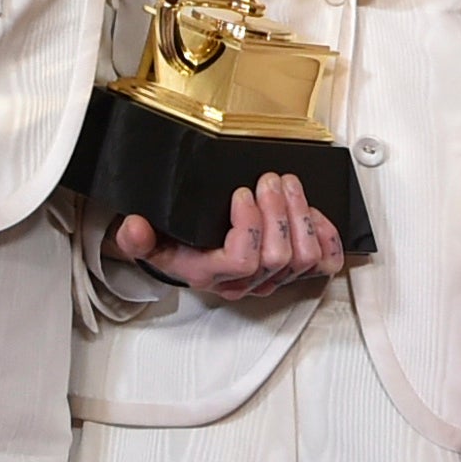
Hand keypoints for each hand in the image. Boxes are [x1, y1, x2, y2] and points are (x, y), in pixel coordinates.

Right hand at [111, 170, 345, 305]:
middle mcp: (246, 281)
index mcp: (213, 274)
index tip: (241, 193)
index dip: (250, 225)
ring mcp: (272, 278)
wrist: (187, 258)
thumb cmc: (176, 247)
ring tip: (288, 185)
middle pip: (279, 256)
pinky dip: (326, 237)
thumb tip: (133, 228)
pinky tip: (315, 213)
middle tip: (269, 180)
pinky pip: (323, 264)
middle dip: (278, 211)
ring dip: (300, 216)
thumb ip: (138, 238)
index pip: (244, 260)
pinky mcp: (293, 270)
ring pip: (304, 257)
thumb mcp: (148, 241)